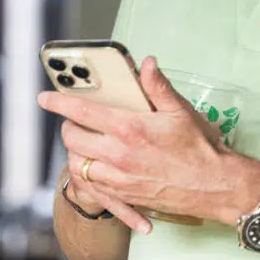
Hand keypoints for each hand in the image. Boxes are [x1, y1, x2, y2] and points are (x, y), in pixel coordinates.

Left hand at [38, 57, 259, 232]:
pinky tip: (97, 166)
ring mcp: (119, 178)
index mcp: (129, 128)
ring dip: (77, 150)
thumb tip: (146, 64)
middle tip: (77, 118)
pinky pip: (92, 185)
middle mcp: (119, 154)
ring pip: (78, 164)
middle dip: (69, 125)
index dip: (59, 102)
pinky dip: (89, 174)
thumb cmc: (200, 148)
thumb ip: (158, 86)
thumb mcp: (180, 111)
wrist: (214, 186)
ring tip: (88, 140)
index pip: (82, 111)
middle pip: (73, 138)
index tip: (45, 97)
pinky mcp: (124, 195)